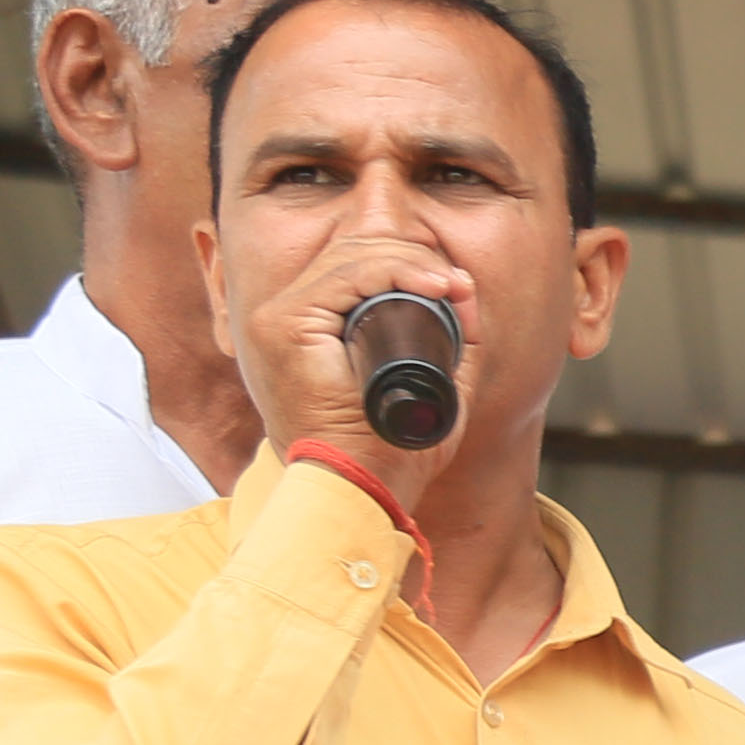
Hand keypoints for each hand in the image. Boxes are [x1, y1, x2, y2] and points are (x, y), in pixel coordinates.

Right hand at [239, 224, 473, 498]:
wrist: (359, 489)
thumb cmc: (388, 452)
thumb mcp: (429, 389)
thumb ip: (448, 344)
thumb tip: (466, 294)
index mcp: (310, 329)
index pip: (355, 268)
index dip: (408, 264)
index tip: (456, 286)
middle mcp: (286, 318)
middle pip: (350, 254)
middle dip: (411, 257)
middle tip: (456, 284)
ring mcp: (278, 319)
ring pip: (348, 258)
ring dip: (408, 262)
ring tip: (450, 285)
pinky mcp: (284, 327)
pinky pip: (343, 277)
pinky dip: (392, 272)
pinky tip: (430, 284)